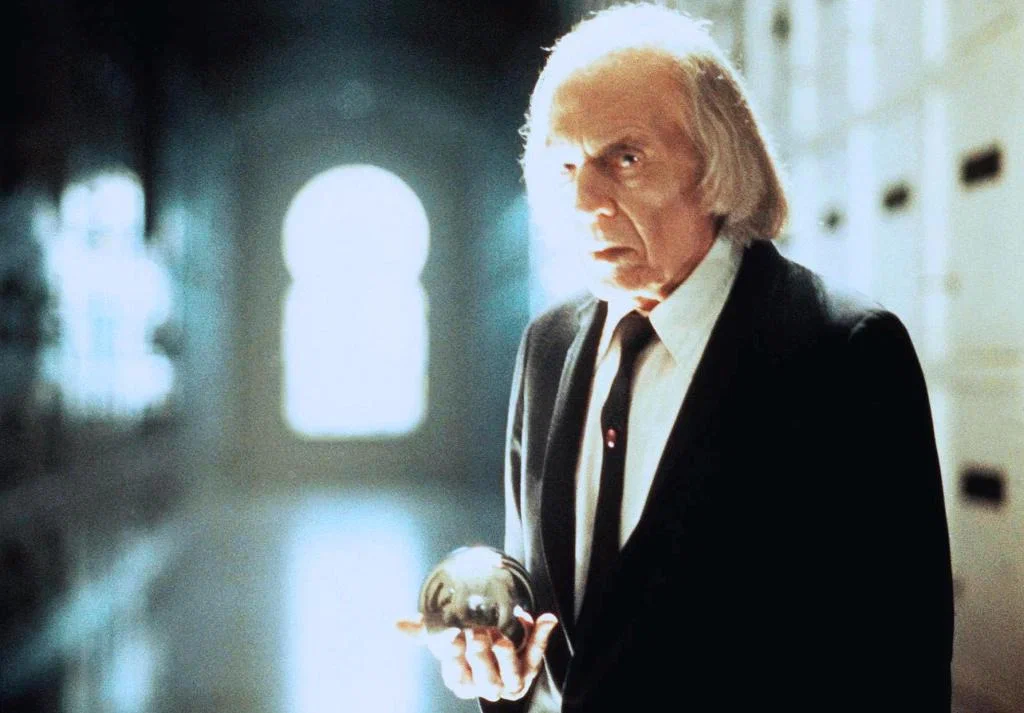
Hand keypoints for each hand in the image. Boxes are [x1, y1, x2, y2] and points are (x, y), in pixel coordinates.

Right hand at [396, 607, 558, 701]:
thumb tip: (396, 623)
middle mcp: (485, 686)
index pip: (455, 673)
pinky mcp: (529, 669)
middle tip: (477, 629)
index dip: (454, 655)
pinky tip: (545, 618)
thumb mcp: (443, 633)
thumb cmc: (464, 639)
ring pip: (512, 677)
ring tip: (502, 633)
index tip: (453, 634)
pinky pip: (537, 657)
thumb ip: (424, 629)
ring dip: (508, 654)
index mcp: (461, 680)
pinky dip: (541, 637)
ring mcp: (509, 680)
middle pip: (484, 678)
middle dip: (480, 653)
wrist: (494, 636)